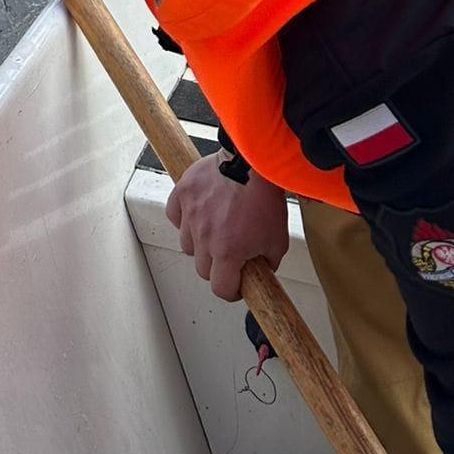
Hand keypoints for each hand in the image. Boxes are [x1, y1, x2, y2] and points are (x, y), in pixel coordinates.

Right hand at [165, 152, 287, 300]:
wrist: (253, 161)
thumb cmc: (264, 196)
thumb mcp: (278, 240)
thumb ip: (267, 262)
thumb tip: (260, 270)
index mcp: (228, 252)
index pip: (220, 289)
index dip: (231, 291)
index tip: (235, 285)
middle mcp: (204, 236)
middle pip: (202, 269)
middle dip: (217, 267)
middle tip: (229, 255)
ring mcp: (190, 214)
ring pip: (186, 244)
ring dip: (199, 243)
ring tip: (215, 230)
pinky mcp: (183, 192)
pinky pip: (174, 215)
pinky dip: (183, 218)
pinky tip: (198, 213)